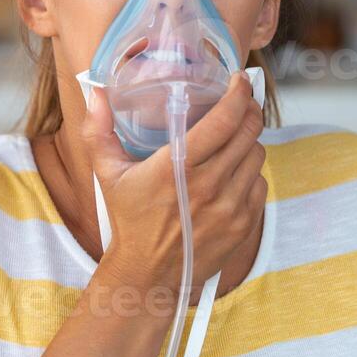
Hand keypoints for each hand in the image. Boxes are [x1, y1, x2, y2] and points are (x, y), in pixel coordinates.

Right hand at [79, 70, 267, 300]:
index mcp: (177, 168)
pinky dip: (250, 173)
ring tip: (233, 139)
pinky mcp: (242, 225)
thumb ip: (99, 131)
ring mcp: (230, 207)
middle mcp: (208, 186)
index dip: (238, 94)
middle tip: (242, 103)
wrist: (148, 275)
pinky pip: (259, 184)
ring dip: (249, 143)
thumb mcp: (107, 174)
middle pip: (249, 133)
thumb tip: (96, 94)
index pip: (224, 120)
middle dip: (249, 112)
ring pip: (257, 156)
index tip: (239, 81)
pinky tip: (232, 172)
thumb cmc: (129, 221)